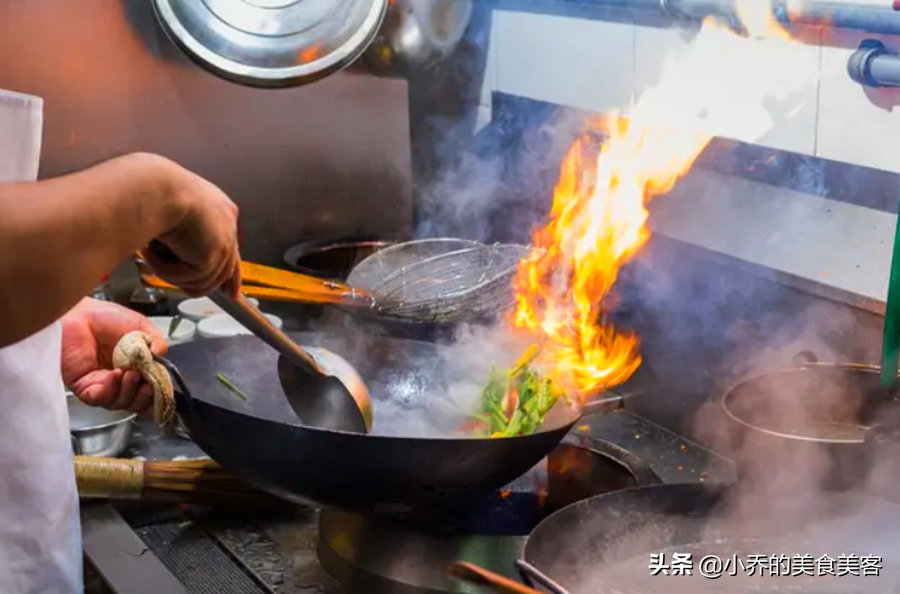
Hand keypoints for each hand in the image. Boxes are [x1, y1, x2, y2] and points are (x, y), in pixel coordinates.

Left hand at [61, 298, 167, 412]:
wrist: (80, 314)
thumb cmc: (105, 317)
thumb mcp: (142, 326)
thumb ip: (157, 343)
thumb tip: (161, 360)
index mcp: (135, 367)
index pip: (150, 388)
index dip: (157, 391)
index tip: (161, 385)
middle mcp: (119, 378)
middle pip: (137, 402)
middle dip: (145, 397)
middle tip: (148, 384)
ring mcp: (102, 384)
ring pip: (119, 403)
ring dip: (129, 392)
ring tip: (131, 374)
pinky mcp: (84, 386)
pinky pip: (99, 398)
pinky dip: (110, 389)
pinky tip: (115, 375)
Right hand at [142, 158, 240, 296]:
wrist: (153, 187)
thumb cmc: (152, 191)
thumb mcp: (170, 214)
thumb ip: (182, 236)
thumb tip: (175, 258)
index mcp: (220, 210)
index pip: (232, 250)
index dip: (230, 275)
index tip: (231, 292)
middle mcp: (227, 225)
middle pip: (225, 270)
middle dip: (203, 284)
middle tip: (178, 284)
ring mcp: (224, 240)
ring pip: (202, 280)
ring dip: (171, 272)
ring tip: (152, 253)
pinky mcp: (214, 254)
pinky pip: (189, 279)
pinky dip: (166, 270)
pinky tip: (153, 252)